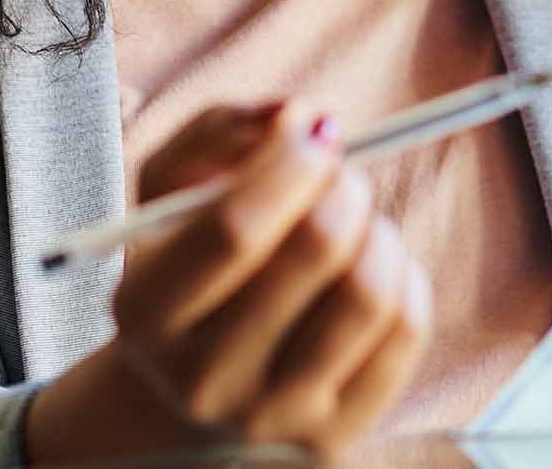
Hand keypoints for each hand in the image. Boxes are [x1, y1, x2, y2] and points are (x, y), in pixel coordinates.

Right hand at [25, 99, 433, 462]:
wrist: (194, 385)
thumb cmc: (190, 263)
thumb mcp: (172, 192)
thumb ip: (220, 130)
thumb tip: (297, 114)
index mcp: (145, 310)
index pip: (233, 231)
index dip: (290, 169)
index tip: (320, 136)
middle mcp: (200, 378)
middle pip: (313, 255)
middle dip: (346, 189)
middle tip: (345, 176)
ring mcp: (270, 417)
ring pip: (368, 295)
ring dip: (379, 231)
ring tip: (358, 223)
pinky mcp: (332, 437)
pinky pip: (406, 331)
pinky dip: (405, 275)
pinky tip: (375, 268)